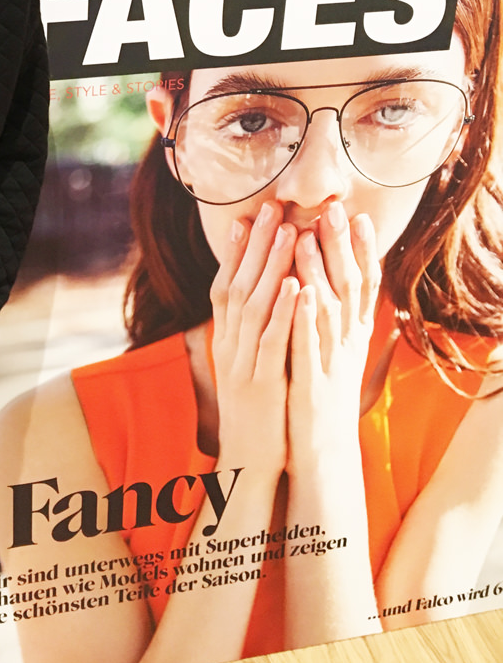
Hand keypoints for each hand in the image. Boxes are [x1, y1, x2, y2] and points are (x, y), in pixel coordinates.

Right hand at [210, 200, 298, 476]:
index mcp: (224, 340)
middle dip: (255, 245)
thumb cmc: (256, 411)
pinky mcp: (261, 383)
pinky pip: (272, 342)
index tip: (248, 216)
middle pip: (238, 285)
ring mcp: (242, 364)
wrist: (248, 464)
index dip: (235, 251)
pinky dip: (281, 312)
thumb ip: (247, 332)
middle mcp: (228, 346)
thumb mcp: (245, 365)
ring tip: (287, 232)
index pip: (225, 285)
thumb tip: (256, 298)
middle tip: (270, 208)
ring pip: (254, 306)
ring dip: (270, 266)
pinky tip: (294, 286)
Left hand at [287, 204, 380, 470]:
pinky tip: (298, 292)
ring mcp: (330, 364)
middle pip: (349, 289)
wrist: (323, 453)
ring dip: (316, 273)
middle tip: (334, 209)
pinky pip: (307, 347)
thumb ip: (336, 314)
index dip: (363, 250)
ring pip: (326, 311)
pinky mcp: (311, 385)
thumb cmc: (324, 392)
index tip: (359, 214)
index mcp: (352, 335)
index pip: (363, 285)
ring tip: (304, 237)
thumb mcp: (335, 349)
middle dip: (340, 247)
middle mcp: (347, 345)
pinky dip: (304, 319)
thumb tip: (335, 274)